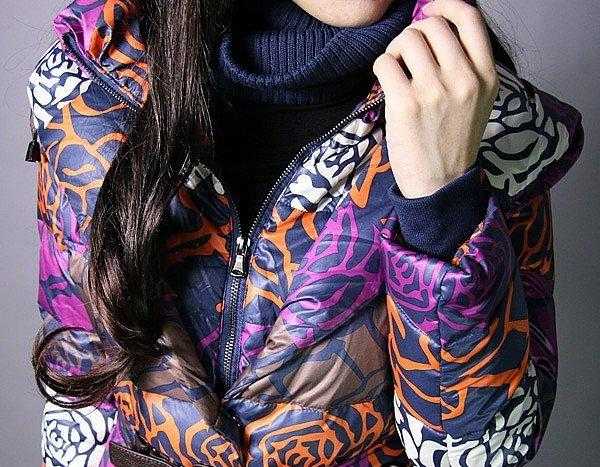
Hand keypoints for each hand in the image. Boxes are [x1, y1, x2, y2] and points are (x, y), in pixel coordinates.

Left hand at [372, 0, 498, 197]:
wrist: (441, 185)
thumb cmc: (453, 144)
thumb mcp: (477, 102)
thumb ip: (465, 66)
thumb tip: (435, 30)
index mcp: (486, 76)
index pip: (470, 18)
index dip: (445, 5)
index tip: (430, 10)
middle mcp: (463, 79)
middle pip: (431, 25)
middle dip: (413, 34)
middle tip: (407, 55)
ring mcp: (434, 90)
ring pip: (406, 39)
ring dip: (396, 50)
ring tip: (397, 71)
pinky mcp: (406, 104)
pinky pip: (385, 62)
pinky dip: (382, 68)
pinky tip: (387, 84)